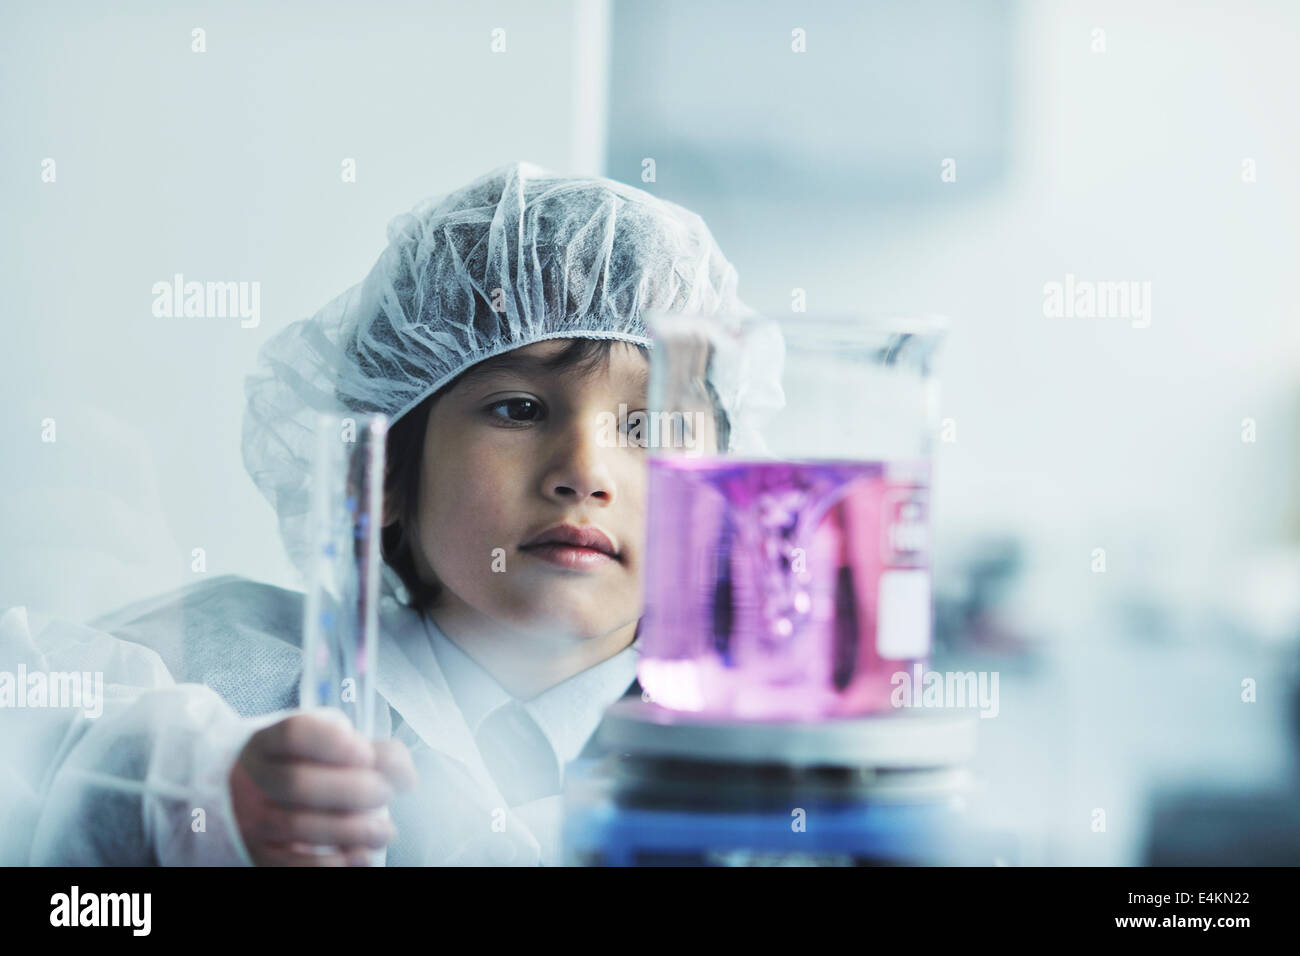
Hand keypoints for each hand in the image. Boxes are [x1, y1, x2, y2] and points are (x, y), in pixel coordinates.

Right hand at [229, 710, 416, 865]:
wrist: (257, 799)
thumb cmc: (310, 765)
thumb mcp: (335, 745)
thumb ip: (373, 750)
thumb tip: (404, 775)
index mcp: (270, 741)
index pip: (293, 734)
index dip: (332, 743)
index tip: (366, 752)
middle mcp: (254, 779)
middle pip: (296, 783)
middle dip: (352, 790)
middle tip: (385, 794)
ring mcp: (252, 819)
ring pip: (296, 826)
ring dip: (351, 830)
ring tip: (384, 831)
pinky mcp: (262, 854)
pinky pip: (292, 865)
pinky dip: (332, 864)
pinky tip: (362, 856)